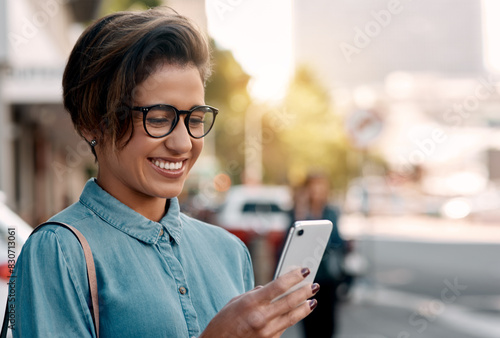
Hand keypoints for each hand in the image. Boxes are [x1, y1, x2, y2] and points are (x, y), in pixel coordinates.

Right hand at [200, 268, 318, 337]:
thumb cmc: (223, 322)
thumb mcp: (236, 302)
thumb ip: (254, 294)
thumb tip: (268, 287)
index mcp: (251, 303)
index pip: (278, 286)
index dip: (294, 277)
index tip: (304, 270)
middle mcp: (261, 317)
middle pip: (290, 301)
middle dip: (305, 291)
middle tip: (314, 285)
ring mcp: (267, 332)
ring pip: (292, 317)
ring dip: (305, 307)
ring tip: (312, 300)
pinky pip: (284, 327)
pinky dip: (292, 318)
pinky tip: (298, 313)